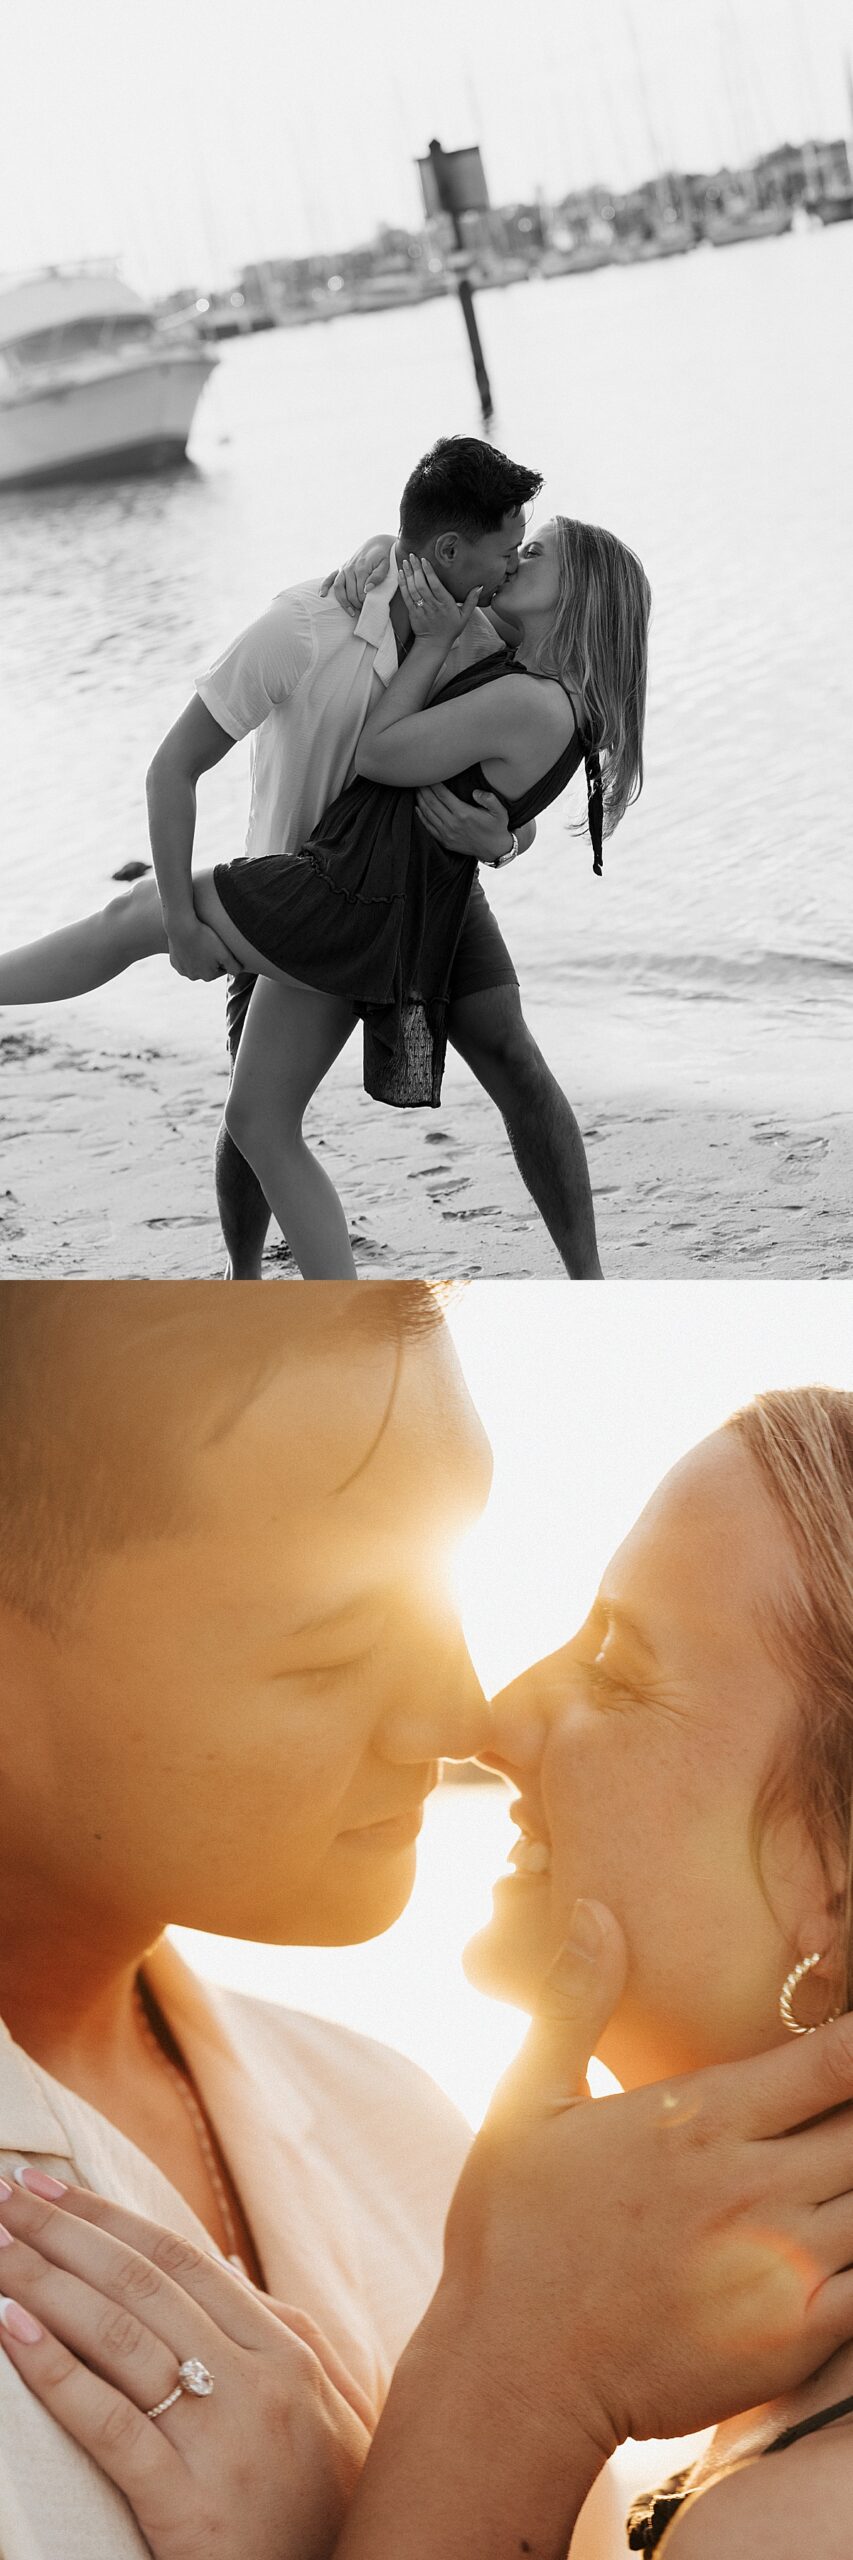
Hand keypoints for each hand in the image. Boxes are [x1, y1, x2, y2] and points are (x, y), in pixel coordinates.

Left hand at [0, 2175, 371, 2559]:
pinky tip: (12, 2329)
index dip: (109, 2216)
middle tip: (4, 2197)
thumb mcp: (328, 2408)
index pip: (180, 2260)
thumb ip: (279, 2333)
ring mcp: (227, 2441)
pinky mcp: (191, 2507)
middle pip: (142, 2284)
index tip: (50, 2185)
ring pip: (121, 2336)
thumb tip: (225, 2263)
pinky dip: (55, 2371)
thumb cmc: (327, 2510)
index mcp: (290, 2350)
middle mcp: (261, 2380)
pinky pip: (112, 2425)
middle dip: (64, 2233)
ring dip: (45, 2284)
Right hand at [165, 919, 238, 981]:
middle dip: (211, 957)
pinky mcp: (173, 962)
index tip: (220, 945)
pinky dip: (188, 953)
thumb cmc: (205, 938)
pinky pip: (184, 959)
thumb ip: (235, 966)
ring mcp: (182, 970)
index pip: (222, 967)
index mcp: (208, 976)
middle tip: (210, 941)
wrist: (180, 926)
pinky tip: (190, 943)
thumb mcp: (225, 953)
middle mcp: (194, 977)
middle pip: (208, 967)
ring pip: (196, 963)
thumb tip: (239, 972)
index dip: (223, 956)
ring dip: (199, 955)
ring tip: (200, 941)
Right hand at [319, 538, 393, 617]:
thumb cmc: (383, 557)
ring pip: (338, 588)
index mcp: (361, 568)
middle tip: (364, 611)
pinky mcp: (340, 568)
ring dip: (344, 602)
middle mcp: (350, 569)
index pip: (361, 592)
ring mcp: (343, 569)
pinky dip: (325, 586)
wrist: (376, 544)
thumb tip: (368, 589)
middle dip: (357, 604)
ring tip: (351, 612)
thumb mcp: (385, 565)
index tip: (370, 607)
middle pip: (350, 593)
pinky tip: (322, 595)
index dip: (365, 602)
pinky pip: (330, 578)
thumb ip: (378, 576)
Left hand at [398, 554, 480, 649]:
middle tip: (413, 556)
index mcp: (445, 604)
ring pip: (413, 589)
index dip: (429, 572)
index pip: (436, 586)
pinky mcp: (412, 612)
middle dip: (416, 569)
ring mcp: (421, 609)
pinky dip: (403, 584)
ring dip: (408, 574)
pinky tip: (401, 574)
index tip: (424, 560)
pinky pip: (406, 596)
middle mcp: (432, 605)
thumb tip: (480, 586)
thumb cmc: (450, 629)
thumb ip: (472, 600)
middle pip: (422, 585)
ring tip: (406, 561)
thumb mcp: (465, 616)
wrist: (434, 644)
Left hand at [416, 785, 513, 863]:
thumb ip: (489, 799)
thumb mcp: (500, 811)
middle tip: (418, 778)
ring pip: (428, 814)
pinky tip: (417, 807)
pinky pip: (428, 827)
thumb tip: (476, 792)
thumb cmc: (497, 827)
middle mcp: (452, 824)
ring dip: (420, 800)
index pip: (442, 795)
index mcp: (464, 814)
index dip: (434, 784)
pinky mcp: (444, 841)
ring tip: (416, 789)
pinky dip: (421, 816)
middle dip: (423, 789)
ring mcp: (447, 833)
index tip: (430, 774)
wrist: (494, 850)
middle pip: (432, 802)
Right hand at [434, 1904, 852, 2459]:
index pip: (831, 2062)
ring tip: (845, 2172)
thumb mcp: (527, 2103)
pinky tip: (849, 2244)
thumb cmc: (512, 2235)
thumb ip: (574, 2003)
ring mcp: (778, 2263)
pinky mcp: (790, 2335)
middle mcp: (751, 2184)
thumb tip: (598, 1908)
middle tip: (851, 2113)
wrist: (512, 2374)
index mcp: (699, 2120)